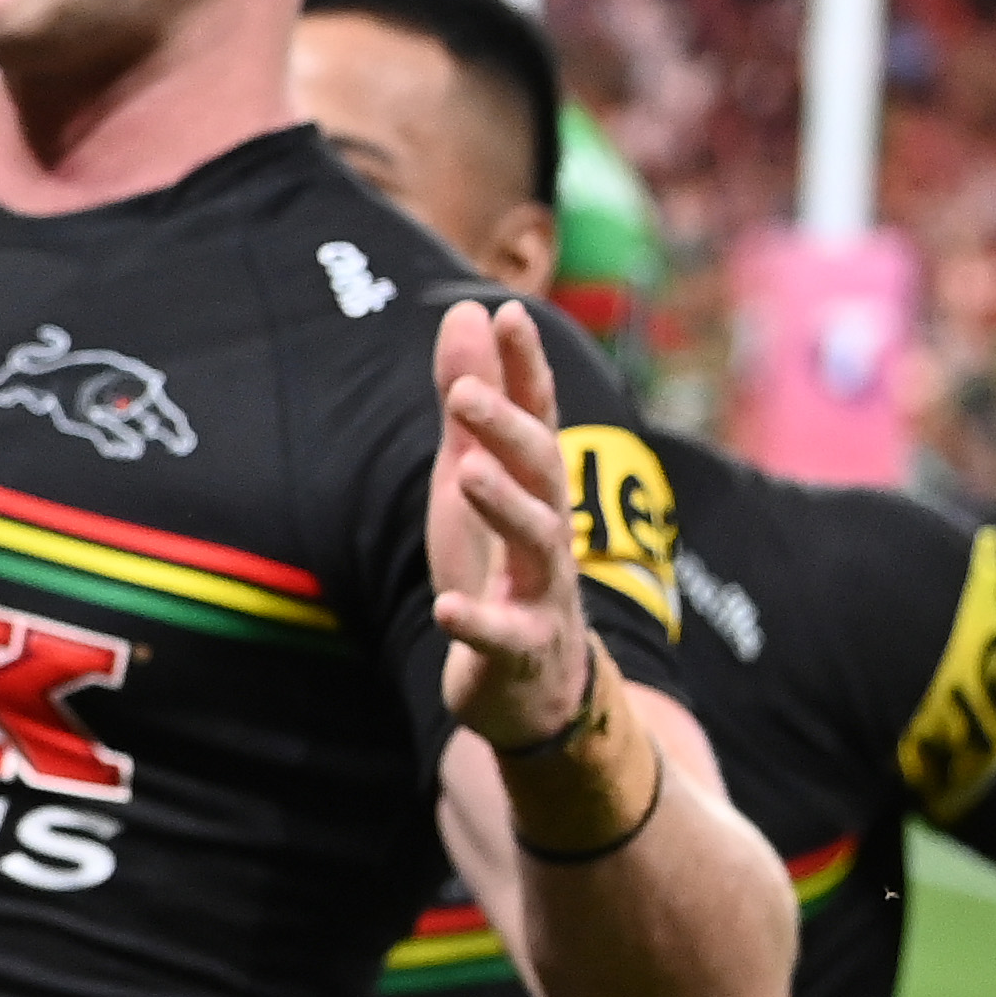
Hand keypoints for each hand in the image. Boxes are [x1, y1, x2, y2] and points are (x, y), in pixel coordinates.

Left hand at [426, 296, 596, 748]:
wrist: (531, 685)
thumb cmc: (498, 567)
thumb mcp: (472, 477)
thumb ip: (470, 405)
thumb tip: (468, 311)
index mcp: (534, 488)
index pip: (537, 417)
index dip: (524, 367)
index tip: (507, 311)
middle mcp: (548, 530)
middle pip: (541, 471)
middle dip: (509, 429)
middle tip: (465, 392)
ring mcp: (541, 591)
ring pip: (537, 543)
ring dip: (505, 506)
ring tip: (467, 473)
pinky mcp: (523, 649)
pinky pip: (505, 635)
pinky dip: (478, 621)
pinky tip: (446, 608)